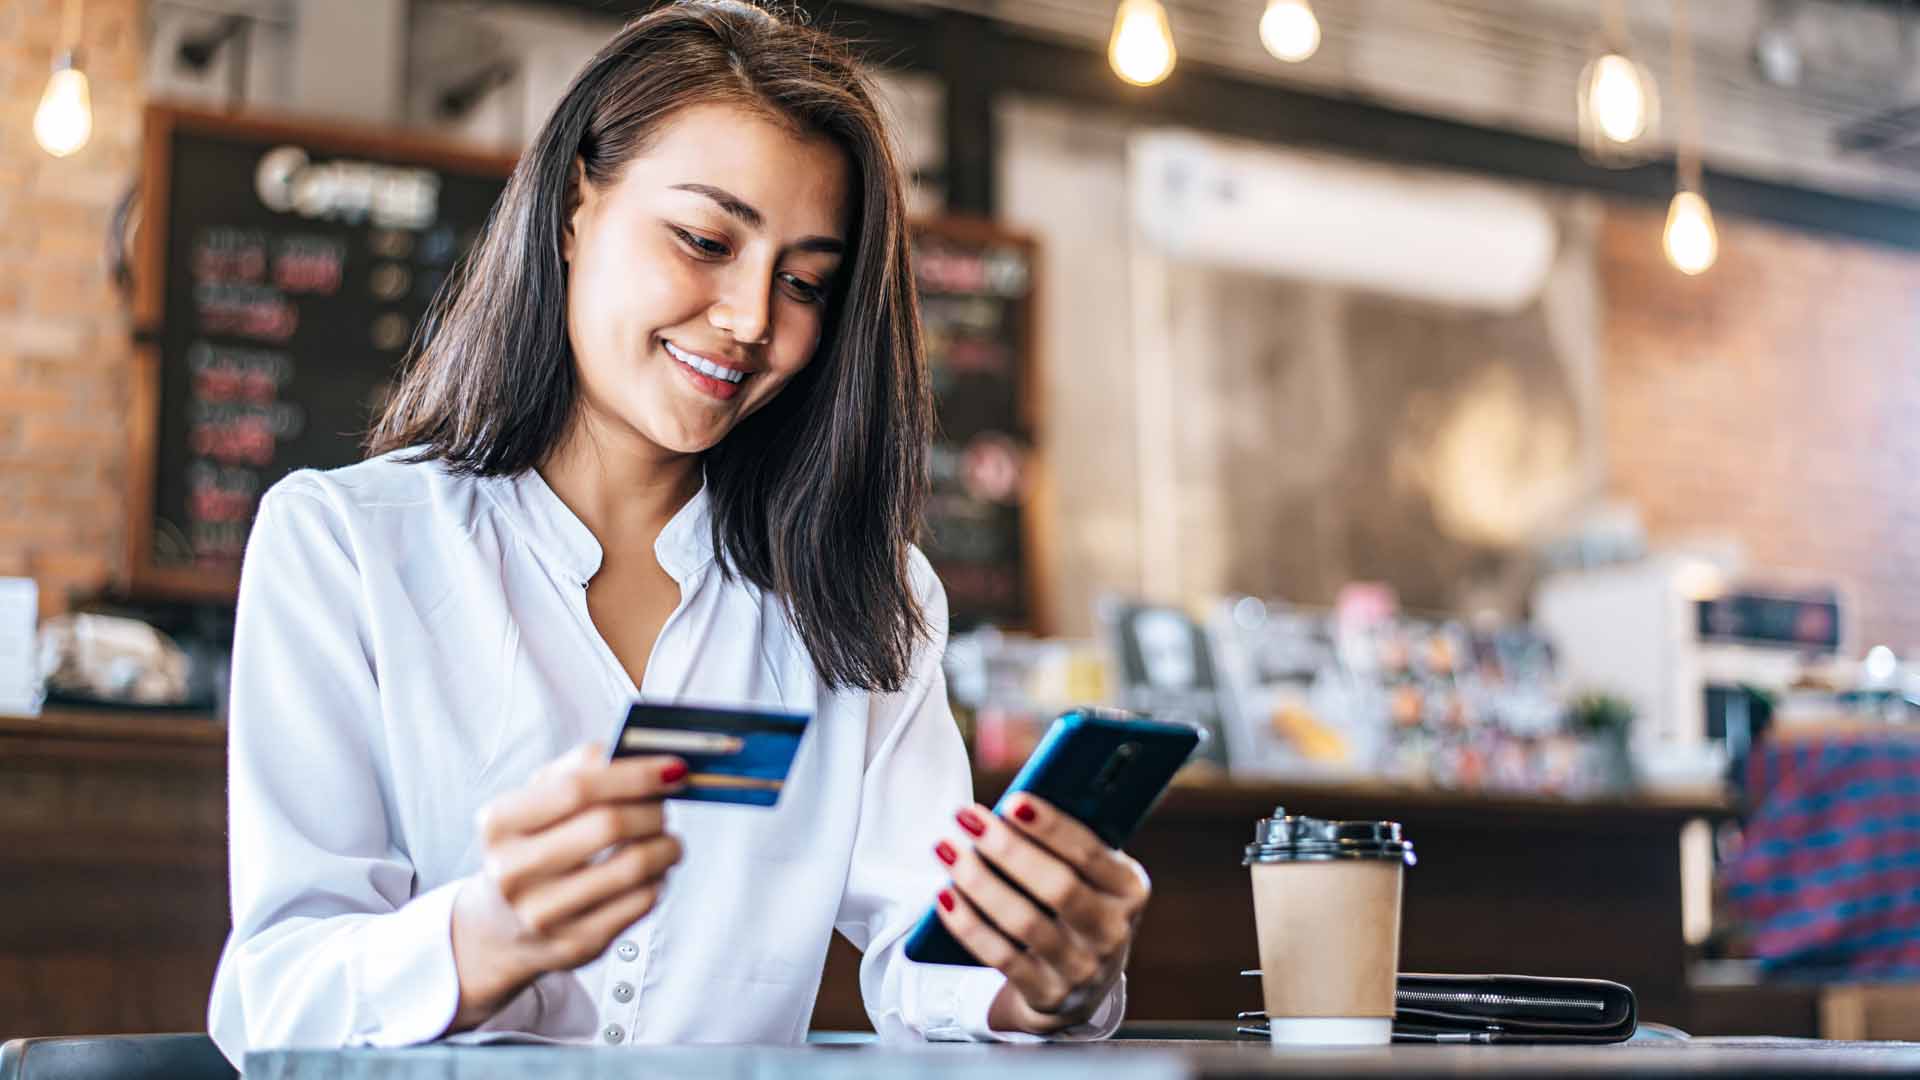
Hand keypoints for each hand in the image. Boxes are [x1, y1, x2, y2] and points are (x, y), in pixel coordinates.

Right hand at [448, 742, 686, 1030]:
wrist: (501, 928)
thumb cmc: (531, 846)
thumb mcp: (537, 801)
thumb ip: (582, 767)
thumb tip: (644, 755)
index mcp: (499, 824)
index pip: (577, 788)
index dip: (635, 774)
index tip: (674, 768)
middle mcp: (512, 872)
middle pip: (608, 825)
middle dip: (653, 810)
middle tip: (667, 807)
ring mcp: (543, 914)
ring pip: (633, 865)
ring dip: (666, 845)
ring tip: (667, 840)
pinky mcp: (576, 944)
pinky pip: (641, 901)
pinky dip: (659, 878)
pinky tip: (653, 872)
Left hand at [932, 795, 1148, 1035]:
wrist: (1081, 985)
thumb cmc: (1076, 904)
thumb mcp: (1089, 875)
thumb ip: (1063, 844)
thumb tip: (1010, 808)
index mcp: (1129, 888)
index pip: (1090, 853)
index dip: (1051, 827)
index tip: (1012, 802)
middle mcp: (1112, 931)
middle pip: (1057, 887)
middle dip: (1007, 848)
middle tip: (967, 817)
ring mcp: (1082, 968)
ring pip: (1024, 922)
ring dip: (979, 882)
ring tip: (947, 849)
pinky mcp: (1047, 994)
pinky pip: (1001, 957)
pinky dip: (968, 924)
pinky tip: (945, 895)